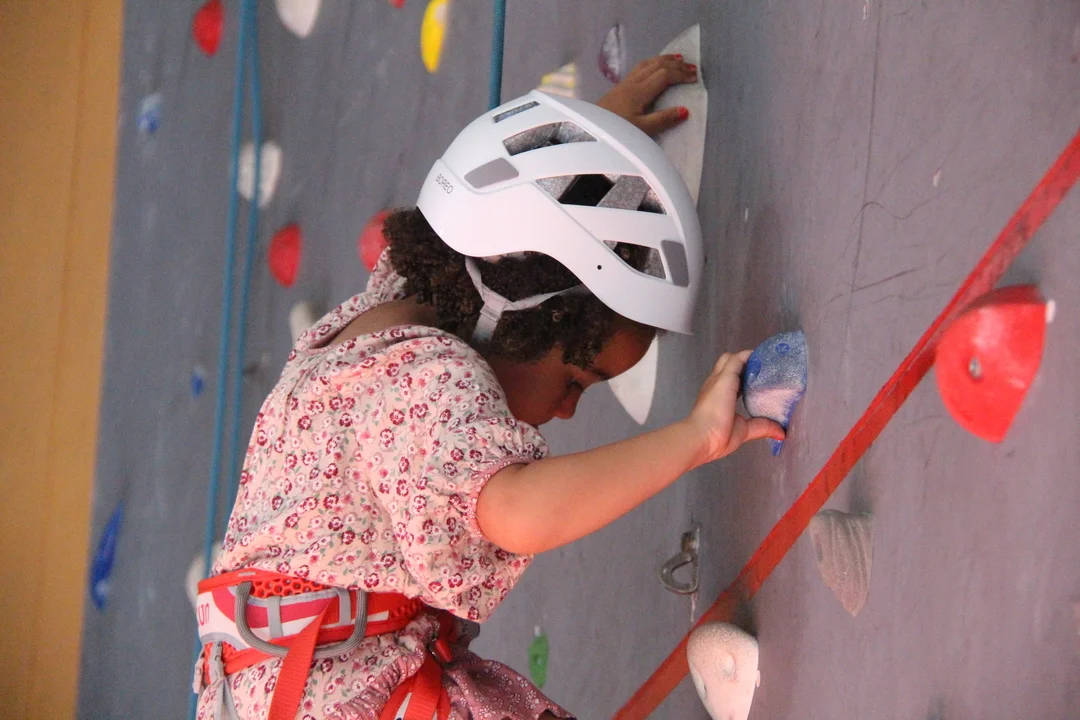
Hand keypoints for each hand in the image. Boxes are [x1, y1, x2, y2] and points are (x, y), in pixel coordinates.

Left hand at [596, 54, 697, 135]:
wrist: (589, 130)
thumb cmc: (615, 132)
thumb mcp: (641, 130)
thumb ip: (663, 120)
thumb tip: (685, 110)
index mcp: (639, 92)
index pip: (665, 75)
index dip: (681, 74)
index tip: (695, 78)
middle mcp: (632, 83)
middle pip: (657, 65)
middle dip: (676, 65)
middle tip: (692, 67)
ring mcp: (624, 84)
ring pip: (646, 64)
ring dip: (663, 60)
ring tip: (676, 59)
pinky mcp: (618, 88)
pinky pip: (639, 68)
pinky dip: (652, 64)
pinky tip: (653, 67)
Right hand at [684, 351, 785, 465]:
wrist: (702, 437)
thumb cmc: (716, 436)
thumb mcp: (744, 430)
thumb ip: (762, 426)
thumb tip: (781, 434)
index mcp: (718, 396)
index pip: (730, 380)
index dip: (743, 376)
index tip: (758, 379)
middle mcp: (716, 385)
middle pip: (727, 364)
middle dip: (744, 364)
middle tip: (763, 370)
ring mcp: (719, 379)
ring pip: (731, 358)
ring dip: (747, 359)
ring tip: (765, 363)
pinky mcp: (726, 376)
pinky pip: (738, 359)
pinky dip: (749, 357)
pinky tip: (763, 358)